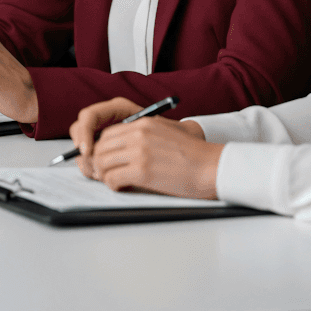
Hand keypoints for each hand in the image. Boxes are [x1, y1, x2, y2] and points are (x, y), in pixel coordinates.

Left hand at [69, 96, 206, 178]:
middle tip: (107, 174)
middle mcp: (139, 134)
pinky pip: (112, 178)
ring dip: (105, 175)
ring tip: (116, 181)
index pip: (108, 133)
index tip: (106, 160)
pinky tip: (124, 187)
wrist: (210, 166)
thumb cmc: (192, 155)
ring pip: (102, 162)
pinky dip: (113, 185)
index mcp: (144, 123)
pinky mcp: (143, 171)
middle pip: (101, 147)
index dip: (102, 149)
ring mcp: (139, 151)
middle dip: (99, 163)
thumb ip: (143, 135)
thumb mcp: (165, 133)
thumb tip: (122, 148)